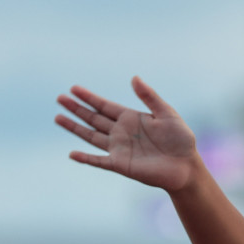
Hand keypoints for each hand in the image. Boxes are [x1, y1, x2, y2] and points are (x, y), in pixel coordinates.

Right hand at [56, 76, 199, 191]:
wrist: (186, 166)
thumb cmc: (180, 139)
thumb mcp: (167, 113)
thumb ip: (150, 97)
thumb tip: (134, 77)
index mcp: (131, 118)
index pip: (105, 105)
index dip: (89, 97)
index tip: (73, 88)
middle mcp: (121, 132)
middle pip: (93, 118)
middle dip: (76, 109)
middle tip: (59, 98)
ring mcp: (119, 149)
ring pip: (91, 136)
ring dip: (75, 128)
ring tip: (57, 117)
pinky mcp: (120, 165)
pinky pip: (99, 161)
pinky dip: (85, 158)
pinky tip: (72, 154)